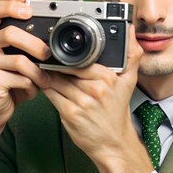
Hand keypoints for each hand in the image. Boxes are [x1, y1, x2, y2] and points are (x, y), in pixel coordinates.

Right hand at [0, 0, 50, 154]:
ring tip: (45, 79)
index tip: (28, 3)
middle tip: (47, 54)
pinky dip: (31, 84)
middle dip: (35, 44)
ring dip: (38, 71)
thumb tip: (54, 30)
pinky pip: (18, 77)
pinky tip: (32, 89)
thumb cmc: (10, 82)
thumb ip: (29, 42)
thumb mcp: (20, 58)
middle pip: (10, 32)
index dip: (10, 2)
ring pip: (18, 59)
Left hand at [42, 25, 153, 172]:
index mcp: (108, 77)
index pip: (80, 58)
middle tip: (43, 56)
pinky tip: (43, 84)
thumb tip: (129, 29)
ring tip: (41, 70)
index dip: (66, 54)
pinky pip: (50, 93)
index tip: (57, 49)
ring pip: (55, 79)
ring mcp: (82, 101)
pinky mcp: (69, 113)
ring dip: (46, 74)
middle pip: (65, 68)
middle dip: (54, 63)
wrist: (113, 143)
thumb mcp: (130, 81)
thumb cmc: (117, 112)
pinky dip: (44, 87)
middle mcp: (96, 88)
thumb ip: (132, 54)